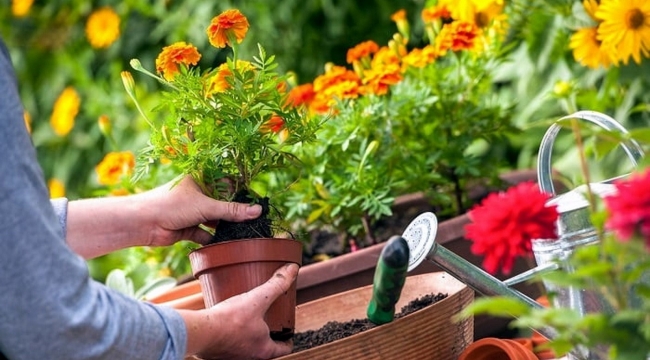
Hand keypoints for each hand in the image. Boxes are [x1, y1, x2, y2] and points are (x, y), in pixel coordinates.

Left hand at [140, 176, 261, 245]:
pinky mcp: (188, 228)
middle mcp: (197, 194)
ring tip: (242, 234)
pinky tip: (224, 245)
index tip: (256, 203)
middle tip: (252, 221)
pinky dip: (213, 239)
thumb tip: (257, 211)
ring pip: (214, 220)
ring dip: (224, 227)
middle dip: (234, 213)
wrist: (143, 223)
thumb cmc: (171, 205)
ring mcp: (192, 212)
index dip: (241, 193)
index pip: (227, 184)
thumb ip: (232, 211)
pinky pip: (205, 233)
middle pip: (222, 203)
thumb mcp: (206, 206)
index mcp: (201, 179)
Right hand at [180, 263, 298, 358]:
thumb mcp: (258, 299)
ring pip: (247, 347)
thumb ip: (276, 284)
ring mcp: (233, 357)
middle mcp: (250, 358)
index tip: (287, 329)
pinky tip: (226, 322)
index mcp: (264, 350)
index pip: (284, 349)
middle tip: (267, 320)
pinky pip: (229, 345)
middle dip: (267, 334)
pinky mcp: (217, 354)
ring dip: (249, 334)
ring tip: (247, 318)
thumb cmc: (229, 321)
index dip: (288, 338)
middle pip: (265, 348)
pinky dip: (231, 334)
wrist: (200, 332)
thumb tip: (292, 270)